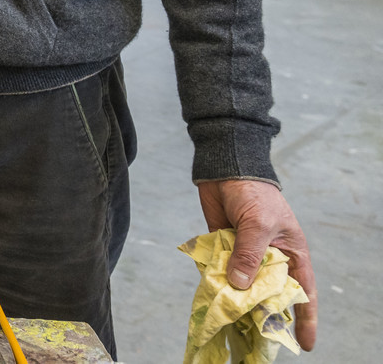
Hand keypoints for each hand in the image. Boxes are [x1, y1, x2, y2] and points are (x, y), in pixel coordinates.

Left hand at [198, 179, 316, 349]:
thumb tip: (239, 285)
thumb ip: (249, 254)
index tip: (304, 344)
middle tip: (256, 336)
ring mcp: (245, 253)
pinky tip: (210, 294)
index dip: (304, 317)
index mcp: (291, 253)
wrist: (225, 169)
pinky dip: (216, 281)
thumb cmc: (253, 193)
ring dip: (235, 299)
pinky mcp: (223, 247)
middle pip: (269, 292)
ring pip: (242, 284)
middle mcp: (270, 257)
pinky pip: (220, 271)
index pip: (303, 291)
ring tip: (230, 320)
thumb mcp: (258, 225)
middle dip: (262, 312)